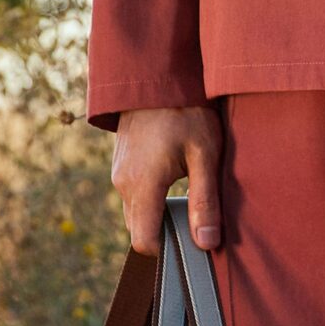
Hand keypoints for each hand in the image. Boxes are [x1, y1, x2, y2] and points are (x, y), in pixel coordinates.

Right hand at [110, 106, 222, 254]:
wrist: (156, 75)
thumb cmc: (185, 111)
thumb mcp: (205, 155)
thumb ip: (204, 202)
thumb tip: (206, 244)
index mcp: (142, 185)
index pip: (144, 242)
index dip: (168, 250)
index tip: (192, 241)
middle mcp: (123, 184)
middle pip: (140, 229)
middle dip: (165, 232)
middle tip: (195, 216)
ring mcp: (118, 173)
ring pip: (136, 211)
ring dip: (159, 212)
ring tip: (187, 191)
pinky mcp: (120, 164)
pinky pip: (133, 194)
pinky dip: (151, 196)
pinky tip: (174, 177)